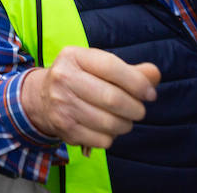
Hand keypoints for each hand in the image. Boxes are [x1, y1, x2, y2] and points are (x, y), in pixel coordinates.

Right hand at [19, 46, 160, 149]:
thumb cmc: (80, 79)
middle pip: (113, 98)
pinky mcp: (64, 128)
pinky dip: (112, 137)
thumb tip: (154, 74)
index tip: (150, 94)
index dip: (137, 82)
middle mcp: (63, 78)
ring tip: (123, 119)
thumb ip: (130, 70)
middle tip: (139, 110)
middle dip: (135, 108)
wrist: (42, 98)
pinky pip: (103, 140)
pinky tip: (106, 128)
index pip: (111, 67)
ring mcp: (61, 104)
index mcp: (74, 56)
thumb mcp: (99, 67)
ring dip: (125, 124)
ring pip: (110, 123)